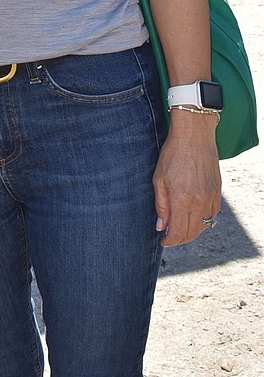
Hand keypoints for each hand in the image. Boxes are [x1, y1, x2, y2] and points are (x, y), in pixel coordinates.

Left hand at [153, 110, 220, 245]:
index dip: (170, 241)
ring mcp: (211, 197)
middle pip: (193, 232)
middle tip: (170, 236)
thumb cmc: (173, 154)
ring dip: (193, 231)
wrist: (195, 135)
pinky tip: (193, 215)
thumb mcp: (159, 179)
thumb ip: (161, 205)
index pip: (179, 232)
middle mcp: (199, 201)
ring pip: (205, 225)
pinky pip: (213, 214)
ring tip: (180, 226)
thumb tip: (161, 226)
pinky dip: (203, 219)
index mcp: (182, 199)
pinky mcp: (218, 191)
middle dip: (180, 239)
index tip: (164, 240)